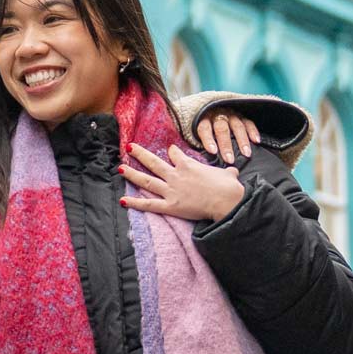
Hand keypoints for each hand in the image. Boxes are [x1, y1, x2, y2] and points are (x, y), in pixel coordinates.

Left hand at [122, 137, 245, 222]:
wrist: (226, 201)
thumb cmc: (228, 187)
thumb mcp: (228, 174)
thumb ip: (227, 172)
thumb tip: (232, 173)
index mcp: (188, 165)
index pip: (175, 154)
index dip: (171, 151)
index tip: (169, 150)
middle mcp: (176, 175)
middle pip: (154, 162)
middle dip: (141, 154)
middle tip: (129, 147)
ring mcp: (171, 190)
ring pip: (147, 180)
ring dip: (132, 174)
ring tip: (120, 168)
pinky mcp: (170, 206)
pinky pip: (149, 204)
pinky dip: (135, 203)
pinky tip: (123, 200)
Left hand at [189, 110, 260, 163]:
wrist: (212, 110)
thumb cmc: (204, 129)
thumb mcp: (195, 132)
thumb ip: (197, 144)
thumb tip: (198, 161)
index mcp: (203, 119)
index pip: (204, 128)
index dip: (208, 140)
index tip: (212, 151)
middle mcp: (217, 115)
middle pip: (222, 129)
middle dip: (226, 145)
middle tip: (230, 160)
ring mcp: (231, 114)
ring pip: (237, 126)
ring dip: (242, 141)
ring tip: (246, 154)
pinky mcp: (242, 115)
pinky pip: (248, 122)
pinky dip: (253, 131)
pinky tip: (256, 141)